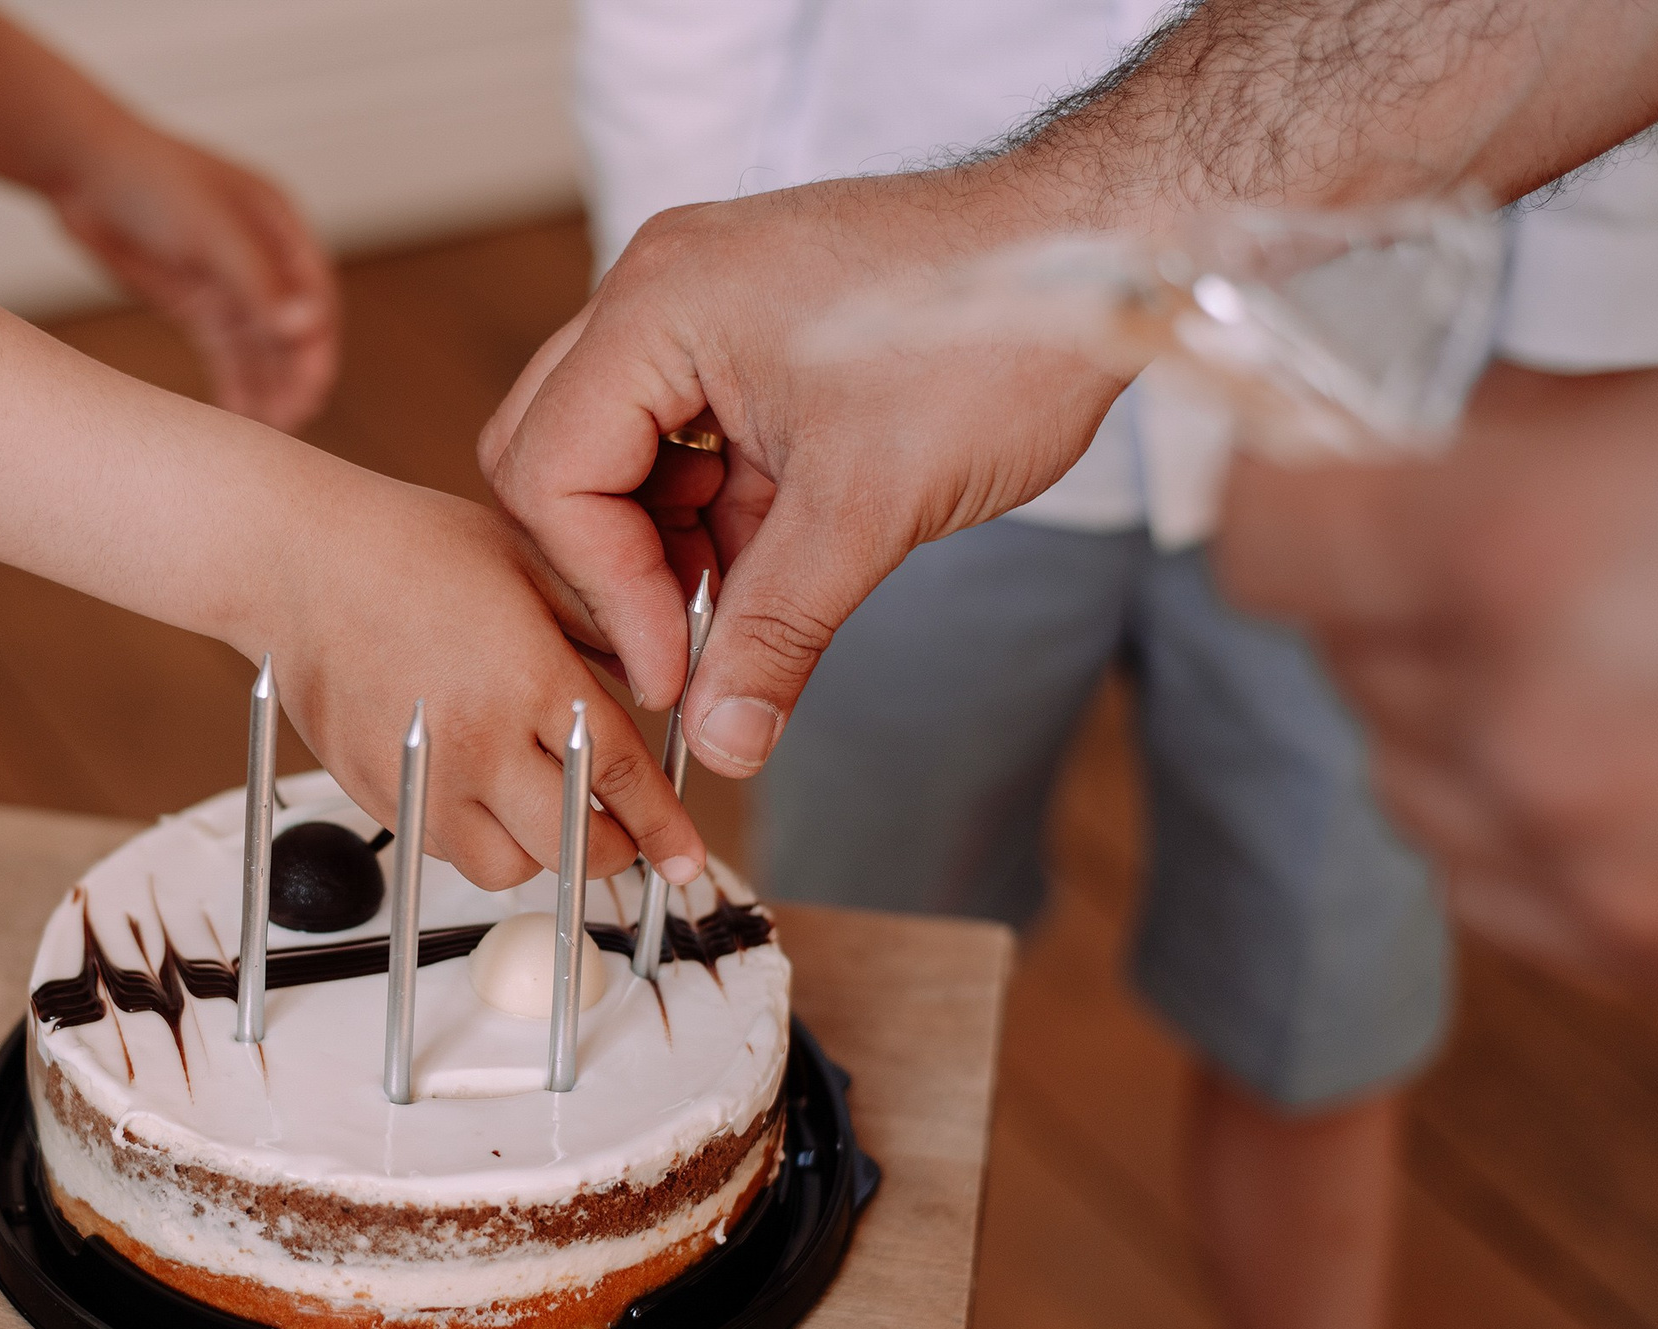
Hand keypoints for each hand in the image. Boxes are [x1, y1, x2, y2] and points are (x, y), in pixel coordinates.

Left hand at [52, 123, 338, 432]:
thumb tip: (307, 329)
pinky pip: (225, 353)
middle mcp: (262, 258)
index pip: (314, 296)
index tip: (312, 389)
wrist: (81, 169)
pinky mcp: (196, 304)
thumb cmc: (151, 181)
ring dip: (268, 386)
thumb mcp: (211, 229)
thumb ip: (258, 281)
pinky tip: (237, 417)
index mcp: (280, 227)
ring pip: (260, 347)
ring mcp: (228, 283)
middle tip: (291, 421)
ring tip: (266, 430)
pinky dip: (235, 383)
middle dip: (294, 374)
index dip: (317, 345)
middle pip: (291, 327)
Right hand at [247, 482, 705, 892]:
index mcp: (528, 678)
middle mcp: (476, 739)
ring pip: (506, 869)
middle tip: (620, 835)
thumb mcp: (535, 566)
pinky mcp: (373, 794)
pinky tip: (477, 784)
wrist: (296, 561)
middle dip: (610, 852)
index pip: (617, 779)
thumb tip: (669, 686)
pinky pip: (444, 850)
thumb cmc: (412, 549)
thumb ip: (608, 630)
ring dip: (537, 850)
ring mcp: (420, 776)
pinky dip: (474, 836)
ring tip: (539, 806)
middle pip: (570, 849)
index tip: (683, 857)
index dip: (662, 829)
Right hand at [479, 169, 1127, 774]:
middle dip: (612, 567)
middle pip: (554, 458)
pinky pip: (679, 443)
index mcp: (658, 306)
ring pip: (615, 459)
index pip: (551, 473)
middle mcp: (656, 291)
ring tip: (744, 609)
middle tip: (685, 645)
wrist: (1105, 256)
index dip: (603, 590)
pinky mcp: (743, 334)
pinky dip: (708, 517)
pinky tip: (769, 564)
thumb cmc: (998, 335)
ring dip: (663, 549)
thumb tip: (721, 743)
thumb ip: (776, 631)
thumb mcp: (871, 509)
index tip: (671, 671)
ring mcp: (698, 306)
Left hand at [1219, 363, 1657, 987]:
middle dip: (1400, 592)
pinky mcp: (1627, 944)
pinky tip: (1629, 742)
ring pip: (1400, 768)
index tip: (1315, 464)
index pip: (1264, 537)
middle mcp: (1522, 733)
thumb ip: (1515, 419)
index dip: (1292, 491)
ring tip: (1599, 644)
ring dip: (1457, 709)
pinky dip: (1522, 815)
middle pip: (1340, 653)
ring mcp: (1579, 861)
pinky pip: (1482, 867)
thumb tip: (1384, 415)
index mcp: (1520, 557)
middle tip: (1525, 539)